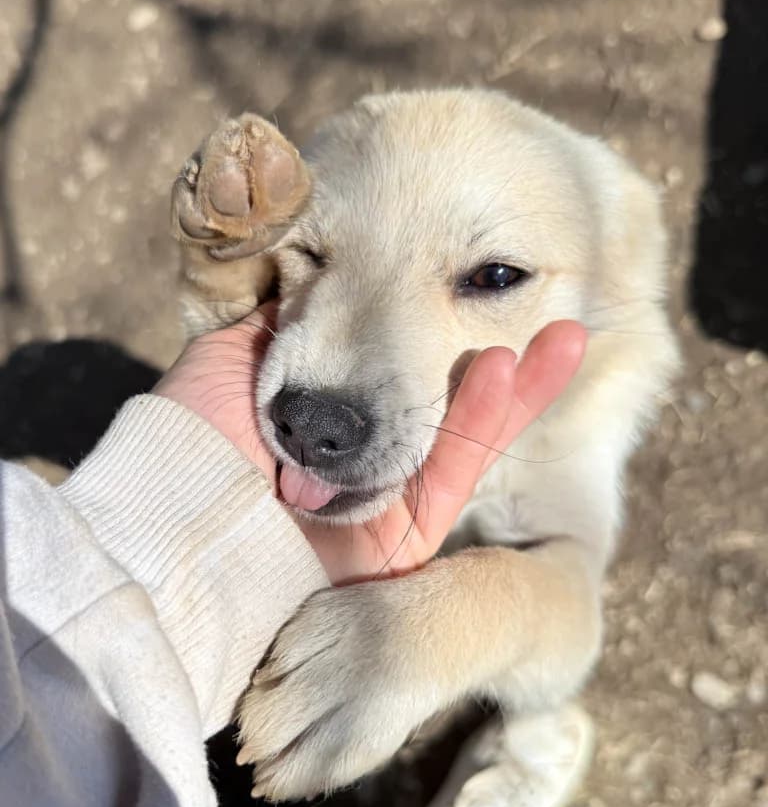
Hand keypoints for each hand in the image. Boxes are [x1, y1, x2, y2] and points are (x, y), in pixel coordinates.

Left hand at [155, 311, 585, 582]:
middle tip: (541, 303)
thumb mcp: (230, 358)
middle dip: (487, 352)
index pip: (382, 355)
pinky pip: (457, 471)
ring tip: (564, 331)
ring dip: (511, 384)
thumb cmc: (195, 437)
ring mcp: (384, 494)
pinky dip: (484, 421)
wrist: (186, 525)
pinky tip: (512, 368)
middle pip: (437, 395)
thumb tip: (316, 272)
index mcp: (312, 412)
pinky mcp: (408, 534)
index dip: (425, 314)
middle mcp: (352, 452)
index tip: (458, 271)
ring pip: (463, 432)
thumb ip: (286, 321)